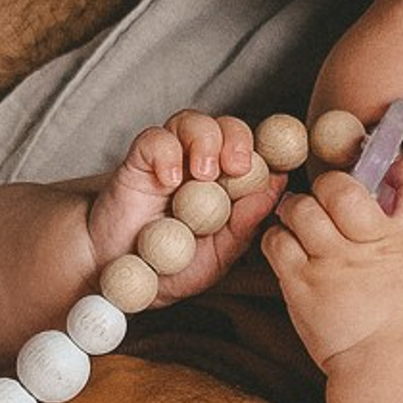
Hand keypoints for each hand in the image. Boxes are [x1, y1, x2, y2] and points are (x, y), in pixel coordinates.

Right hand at [84, 112, 281, 305]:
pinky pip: (155, 139)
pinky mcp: (139, 162)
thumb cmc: (172, 269)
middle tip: (237, 167)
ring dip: (205, 141)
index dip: (272, 148)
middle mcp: (203, 166)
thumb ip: (244, 225)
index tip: (281, 162)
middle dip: (239, 139)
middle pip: (229, 128)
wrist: (120, 280)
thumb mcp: (218, 257)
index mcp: (230, 187)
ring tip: (202, 174)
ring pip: (194, 122)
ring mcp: (172, 161)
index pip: (257, 152)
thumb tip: (276, 190)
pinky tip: (168, 180)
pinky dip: (166, 152)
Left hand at [261, 163, 402, 370]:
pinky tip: (287, 247)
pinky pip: (275, 242)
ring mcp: (331, 261)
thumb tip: (391, 220)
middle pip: (338, 188)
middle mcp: (367, 242)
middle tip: (326, 199)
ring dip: (297, 210)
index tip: (393, 176)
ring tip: (300, 220)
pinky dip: (277, 238)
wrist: (392, 367)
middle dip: (329, 187)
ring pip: (299, 210)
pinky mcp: (301, 284)